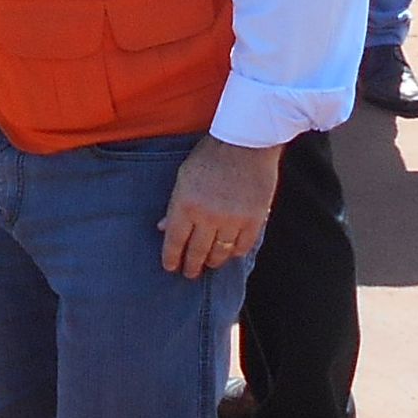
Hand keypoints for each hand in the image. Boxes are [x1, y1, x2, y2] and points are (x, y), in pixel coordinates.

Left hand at [157, 137, 279, 277]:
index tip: (170, 267)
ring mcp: (232, 220)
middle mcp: (207, 216)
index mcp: (185, 205)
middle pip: (197, 251)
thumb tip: (162, 227)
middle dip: (191, 265)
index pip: (174, 241)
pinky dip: (235, 252)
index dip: (171, 257)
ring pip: (220, 252)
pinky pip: (243, 246)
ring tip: (209, 264)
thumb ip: (174, 205)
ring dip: (213, 261)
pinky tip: (230, 253)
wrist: (246, 144)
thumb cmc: (209, 156)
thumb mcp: (183, 177)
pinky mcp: (255, 220)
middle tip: (189, 273)